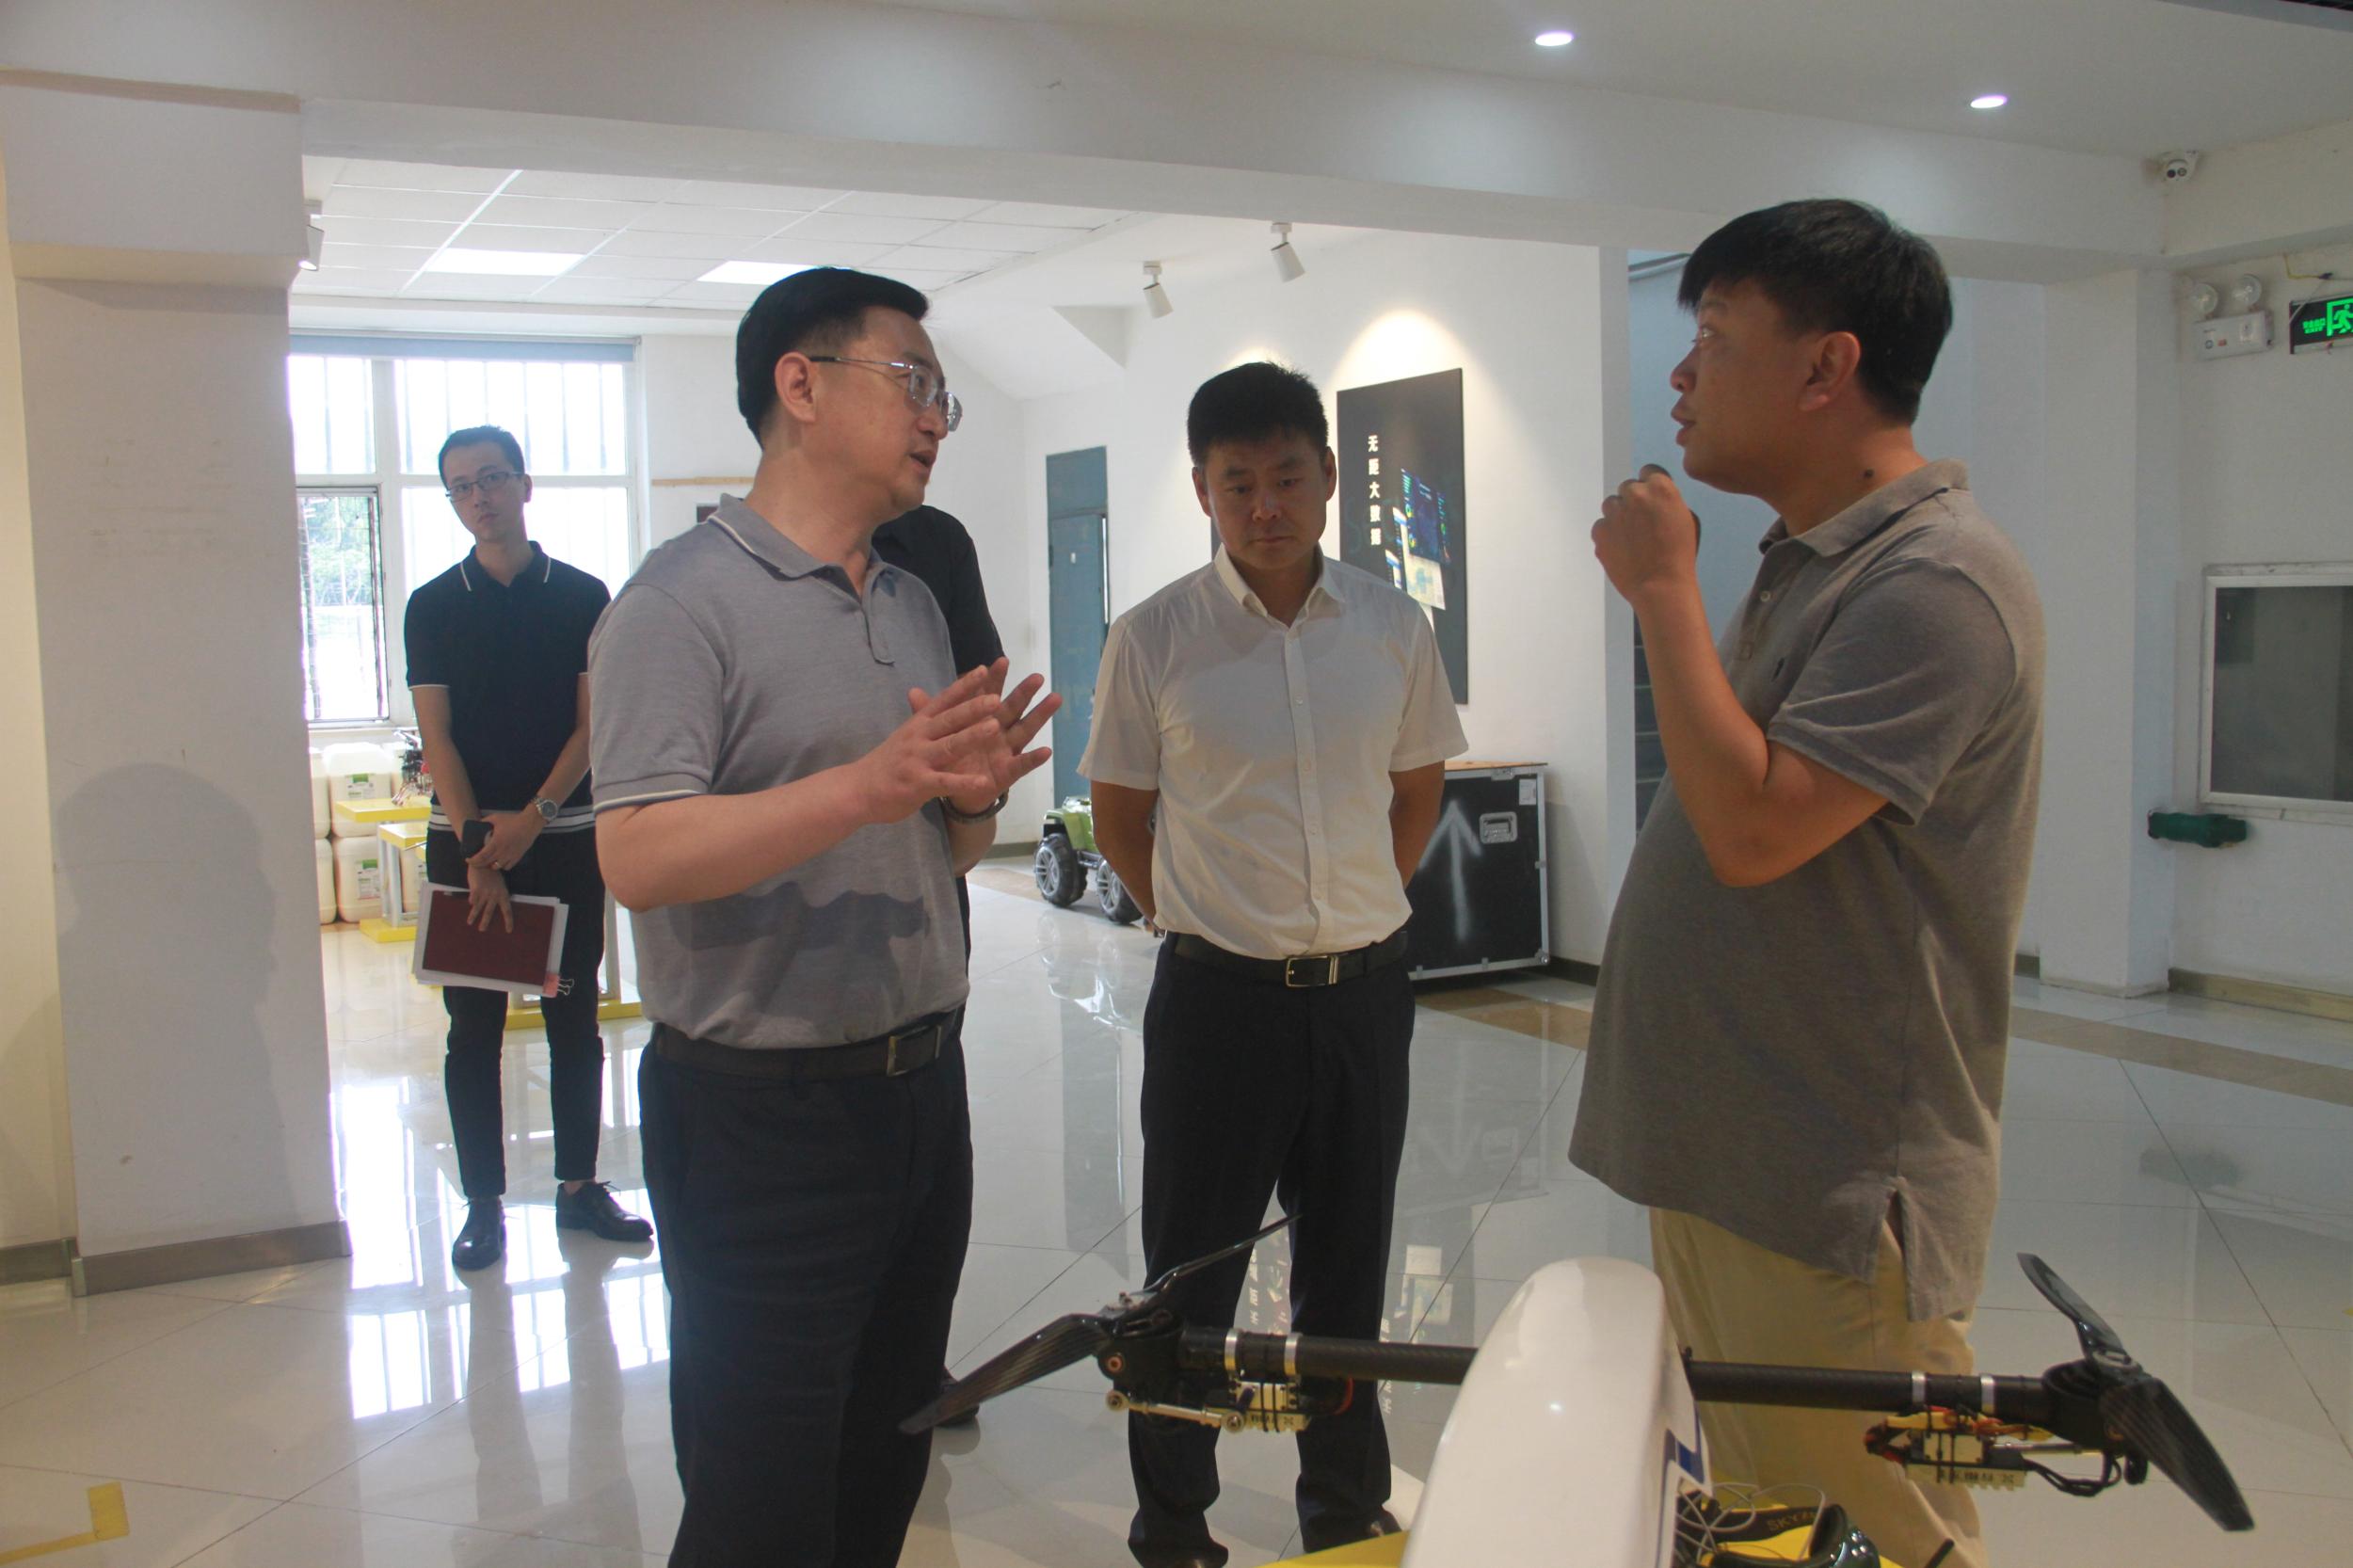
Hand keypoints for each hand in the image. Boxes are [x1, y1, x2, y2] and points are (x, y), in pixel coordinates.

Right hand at [465, 863, 513, 932]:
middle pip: (490, 912)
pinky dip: (471, 901)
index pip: (507, 910)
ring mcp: (485, 892)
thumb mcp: (499, 885)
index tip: (509, 930)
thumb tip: (494, 907)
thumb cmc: (492, 875)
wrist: (484, 862)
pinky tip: (469, 904)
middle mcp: (495, 895)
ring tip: (470, 923)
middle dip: (485, 922)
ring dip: (473, 915)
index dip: (508, 921)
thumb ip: (497, 896)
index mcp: (503, 894)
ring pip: (479, 908)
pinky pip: (473, 899)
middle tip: (482, 930)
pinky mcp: (476, 889)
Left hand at [469, 809, 542, 871]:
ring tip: (488, 862)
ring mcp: (510, 855)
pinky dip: (502, 866)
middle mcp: (502, 852)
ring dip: (490, 865)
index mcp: (495, 843)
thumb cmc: (513, 820)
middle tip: (474, 862)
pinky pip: (508, 867)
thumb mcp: (496, 818)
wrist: (530, 823)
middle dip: (478, 864)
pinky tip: (500, 861)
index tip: (468, 859)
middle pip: (487, 863)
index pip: (481, 856)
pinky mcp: (517, 857)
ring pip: (497, 867)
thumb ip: (485, 821)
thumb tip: (477, 822)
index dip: (473, 860)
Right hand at [850, 663, 1046, 825]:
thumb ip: (918, 716)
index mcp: (918, 724)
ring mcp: (918, 760)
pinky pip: (945, 782)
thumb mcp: (904, 734)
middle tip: (996, 697)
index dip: (964, 685)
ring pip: (949, 746)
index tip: (984, 669)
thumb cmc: (886, 762)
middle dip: (973, 708)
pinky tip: (984, 782)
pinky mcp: (918, 784)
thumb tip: (918, 690)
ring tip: (995, 728)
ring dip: (972, 736)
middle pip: (949, 719)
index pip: (944, 700)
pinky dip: (964, 782)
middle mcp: (919, 738)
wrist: (857, 789)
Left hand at [928, 658, 1062, 815]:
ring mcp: (1004, 750)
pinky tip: (1046, 751)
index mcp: (980, 719)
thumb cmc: (950, 757)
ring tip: (1054, 699)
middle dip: (1024, 692)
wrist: (952, 790)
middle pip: (1012, 708)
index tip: (1002, 660)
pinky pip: (1022, 765)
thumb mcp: (939, 735)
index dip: (994, 679)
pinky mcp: (1006, 772)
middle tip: (1038, 676)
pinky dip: (1033, 759)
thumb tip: (912, 691)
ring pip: (1024, 730)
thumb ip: (929, 714)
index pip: (988, 694)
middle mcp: (997, 731)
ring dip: (1040, 716)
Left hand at [1592, 464, 1699, 609]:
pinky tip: (1622, 549)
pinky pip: (1601, 525)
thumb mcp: (1685, 519)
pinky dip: (1609, 534)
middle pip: (1628, 487)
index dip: (1651, 486)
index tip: (1653, 501)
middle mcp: (1635, 495)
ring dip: (1619, 515)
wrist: (1660, 585)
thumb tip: (1654, 498)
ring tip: (1631, 537)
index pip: (1649, 472)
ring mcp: (1614, 513)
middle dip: (1634, 501)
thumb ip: (1667, 501)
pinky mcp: (1599, 531)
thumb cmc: (1680, 554)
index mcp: (1660, 488)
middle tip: (1642, 523)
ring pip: (1611, 504)